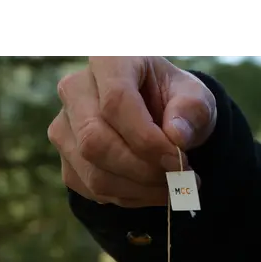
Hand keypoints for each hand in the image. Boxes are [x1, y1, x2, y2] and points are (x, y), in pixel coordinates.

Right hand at [48, 54, 216, 207]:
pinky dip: (130, 198)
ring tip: (172, 188)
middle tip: (178, 179)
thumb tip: (177, 137)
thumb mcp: (195, 98)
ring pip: (93, 173)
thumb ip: (192, 111)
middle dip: (142, 171)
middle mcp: (75, 91)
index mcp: (108, 62)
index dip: (147, 140)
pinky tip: (152, 190)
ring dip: (139, 190)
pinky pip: (93, 191)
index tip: (179, 161)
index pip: (115, 102)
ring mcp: (65, 128)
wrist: (157, 119)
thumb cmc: (174, 103)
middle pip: (96, 141)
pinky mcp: (67, 161)